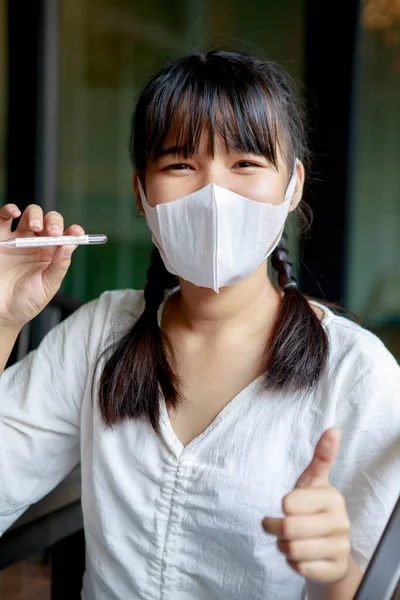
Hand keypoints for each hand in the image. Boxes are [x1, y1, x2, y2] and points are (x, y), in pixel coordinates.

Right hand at [0, 203, 83, 328]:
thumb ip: (59, 265)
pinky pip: (3, 219)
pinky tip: (15, 213)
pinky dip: (9, 210)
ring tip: (36, 227)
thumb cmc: (27, 301)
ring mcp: (18, 240)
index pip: (66, 236)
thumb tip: (71, 244)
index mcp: (52, 254)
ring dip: (35, 214)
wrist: (2, 312)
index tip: (76, 233)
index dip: (73, 231)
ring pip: (29, 215)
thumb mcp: (48, 285)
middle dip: (54, 222)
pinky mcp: (0, 239)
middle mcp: (37, 244)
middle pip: (49, 221)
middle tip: (53, 233)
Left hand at [262, 428, 350, 583]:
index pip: (289, 504)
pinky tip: (302, 555)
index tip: (285, 506)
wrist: (332, 546)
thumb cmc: (314, 507)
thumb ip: (322, 457)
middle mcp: (341, 522)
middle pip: (289, 529)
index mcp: (332, 497)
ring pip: (293, 551)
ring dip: (284, 546)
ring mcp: (340, 547)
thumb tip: (333, 429)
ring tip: (291, 539)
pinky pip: (301, 569)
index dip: (280, 508)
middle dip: (276, 529)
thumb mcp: (313, 481)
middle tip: (277, 526)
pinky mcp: (335, 569)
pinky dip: (293, 563)